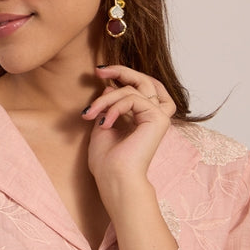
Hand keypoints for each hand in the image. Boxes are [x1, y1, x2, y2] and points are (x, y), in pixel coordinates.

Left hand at [83, 65, 175, 202]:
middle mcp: (154, 116)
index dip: (121, 76)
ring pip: (133, 90)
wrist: (114, 178)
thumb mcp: (103, 125)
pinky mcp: (158, 118)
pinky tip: (104, 124)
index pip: (138, 88)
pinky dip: (114, 108)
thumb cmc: (107, 161)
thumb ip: (108, 106)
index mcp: (143, 118)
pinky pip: (132, 99)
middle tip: (99, 71)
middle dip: (121, 71)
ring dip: (106, 100)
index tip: (99, 74)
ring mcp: (159, 117)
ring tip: (90, 114)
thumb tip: (111, 86)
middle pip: (144, 81)